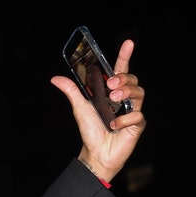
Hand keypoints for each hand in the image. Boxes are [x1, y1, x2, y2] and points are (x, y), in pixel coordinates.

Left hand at [50, 38, 145, 182]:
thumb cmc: (91, 130)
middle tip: (111, 85)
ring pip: (139, 93)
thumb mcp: (80, 107)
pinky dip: (124, 119)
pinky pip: (138, 116)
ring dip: (126, 93)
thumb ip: (72, 91)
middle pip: (133, 79)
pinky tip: (113, 125)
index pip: (121, 70)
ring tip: (113, 99)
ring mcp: (132, 111)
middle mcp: (124, 99)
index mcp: (112, 91)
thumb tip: (56, 78)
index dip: (125, 55)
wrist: (96, 153)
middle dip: (123, 78)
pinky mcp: (137, 125)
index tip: (129, 42)